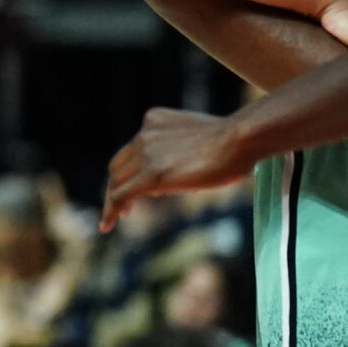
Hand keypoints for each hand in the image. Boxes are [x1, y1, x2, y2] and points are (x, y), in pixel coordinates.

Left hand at [101, 108, 251, 229]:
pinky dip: (110, 210)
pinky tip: (107, 225)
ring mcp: (146, 153)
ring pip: (116, 180)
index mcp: (155, 121)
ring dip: (114, 201)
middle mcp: (145, 133)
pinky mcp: (151, 174)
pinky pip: (120, 194)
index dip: (131, 170)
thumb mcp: (199, 140)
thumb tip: (176, 174)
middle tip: (126, 207)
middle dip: (119, 185)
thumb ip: (181, 151)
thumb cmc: (234, 142)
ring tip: (117, 217)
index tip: (135, 187)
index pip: (133, 149)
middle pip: (119, 165)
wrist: (239, 139)